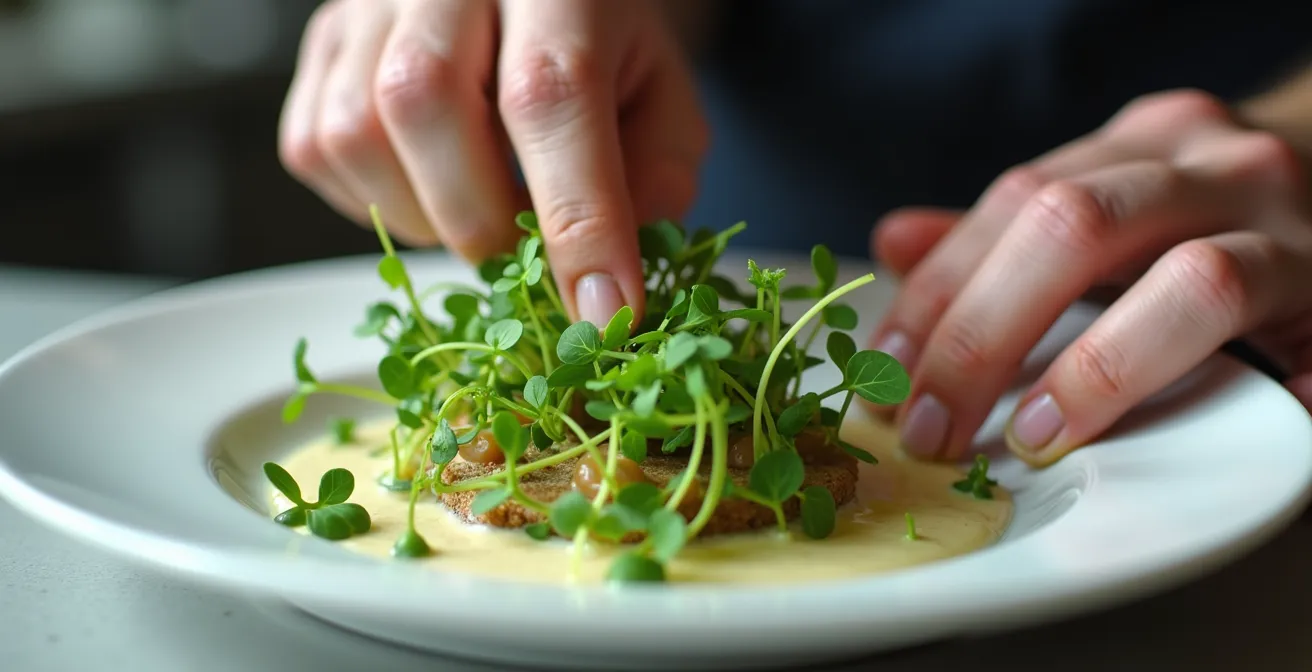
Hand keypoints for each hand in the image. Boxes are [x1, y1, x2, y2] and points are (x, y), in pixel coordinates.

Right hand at [277, 0, 706, 323]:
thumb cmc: (599, 46)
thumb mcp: (663, 95)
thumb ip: (657, 176)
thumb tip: (606, 275)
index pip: (551, 97)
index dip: (577, 221)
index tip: (600, 313)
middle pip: (426, 103)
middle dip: (480, 219)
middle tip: (522, 257)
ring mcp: (368, 6)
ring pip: (355, 133)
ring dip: (421, 216)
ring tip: (477, 213)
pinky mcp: (321, 43)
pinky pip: (315, 149)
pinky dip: (374, 202)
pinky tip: (428, 189)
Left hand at [867, 89, 1311, 466]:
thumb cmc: (1210, 215)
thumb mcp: (1108, 202)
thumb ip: (1006, 234)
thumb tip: (893, 243)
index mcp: (1137, 146)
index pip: (1013, 202)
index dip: (940, 292)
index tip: (888, 372)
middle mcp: (1212, 166)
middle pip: (1072, 228)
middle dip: (983, 335)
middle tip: (933, 426)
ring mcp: (1292, 227)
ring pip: (1192, 283)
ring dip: (1096, 371)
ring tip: (1033, 437)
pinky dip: (1271, 398)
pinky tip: (1214, 436)